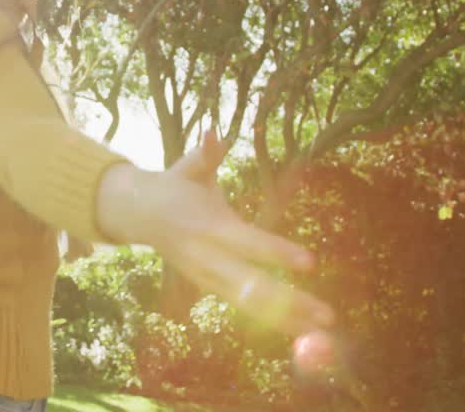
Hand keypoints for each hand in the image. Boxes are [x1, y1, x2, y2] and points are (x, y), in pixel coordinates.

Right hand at [97, 133, 332, 335]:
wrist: (137, 213)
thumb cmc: (174, 185)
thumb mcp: (188, 167)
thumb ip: (205, 154)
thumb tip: (215, 134)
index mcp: (207, 225)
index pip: (247, 242)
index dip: (277, 252)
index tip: (311, 262)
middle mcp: (207, 257)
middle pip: (252, 286)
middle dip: (291, 302)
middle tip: (328, 315)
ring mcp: (205, 277)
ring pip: (248, 305)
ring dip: (285, 320)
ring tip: (322, 330)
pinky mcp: (207, 287)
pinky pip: (241, 307)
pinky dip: (269, 320)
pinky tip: (298, 329)